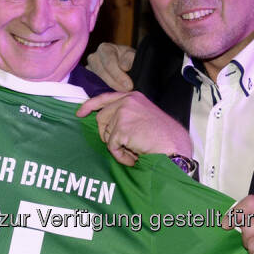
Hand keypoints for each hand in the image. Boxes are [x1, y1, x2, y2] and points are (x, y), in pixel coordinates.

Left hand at [76, 91, 190, 165]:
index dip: (90, 106)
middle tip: (123, 145)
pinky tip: (134, 157)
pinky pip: (111, 147)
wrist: (174, 145)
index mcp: (132, 96)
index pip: (104, 98)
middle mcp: (126, 101)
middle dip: (107, 135)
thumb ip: (126, 113)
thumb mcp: (144, 114)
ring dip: (117, 147)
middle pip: (101, 119)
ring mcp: (123, 113)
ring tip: (134, 150)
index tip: (80, 113)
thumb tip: (106, 123)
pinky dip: (120, 156)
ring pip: (105, 134)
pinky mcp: (122, 128)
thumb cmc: (163, 135)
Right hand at [85, 42, 135, 91]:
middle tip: (127, 91)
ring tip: (122, 92)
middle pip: (102, 73)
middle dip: (115, 83)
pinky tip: (113, 95)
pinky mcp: (88, 80)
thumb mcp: (132, 56)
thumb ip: (130, 59)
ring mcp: (89, 70)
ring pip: (97, 81)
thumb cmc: (128, 59)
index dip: (119, 75)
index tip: (129, 85)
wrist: (125, 66)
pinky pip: (93, 87)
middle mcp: (94, 58)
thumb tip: (124, 67)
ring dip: (110, 88)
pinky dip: (104, 92)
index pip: (109, 63)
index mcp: (104, 48)